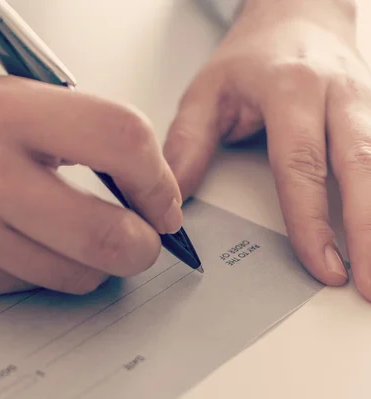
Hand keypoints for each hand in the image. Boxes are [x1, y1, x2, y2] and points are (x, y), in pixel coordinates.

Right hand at [0, 72, 182, 297]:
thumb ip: (70, 133)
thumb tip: (135, 180)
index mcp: (7, 114)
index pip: (121, 138)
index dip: (157, 177)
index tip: (161, 197)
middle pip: (109, 234)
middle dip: (142, 246)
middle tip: (142, 238)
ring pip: (75, 275)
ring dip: (90, 264)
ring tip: (72, 237)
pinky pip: (29, 286)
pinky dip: (40, 271)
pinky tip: (16, 243)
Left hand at [164, 0, 370, 298]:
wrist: (296, 15)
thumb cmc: (252, 55)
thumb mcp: (207, 93)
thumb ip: (187, 146)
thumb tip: (172, 201)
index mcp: (291, 90)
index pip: (302, 165)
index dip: (312, 221)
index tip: (321, 264)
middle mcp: (339, 95)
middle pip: (363, 168)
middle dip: (369, 232)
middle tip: (368, 285)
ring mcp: (367, 103)